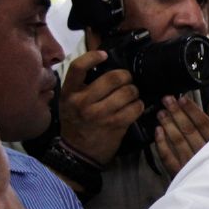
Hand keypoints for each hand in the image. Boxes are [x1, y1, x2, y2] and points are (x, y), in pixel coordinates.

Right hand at [59, 50, 142, 165]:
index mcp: (69, 93)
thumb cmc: (76, 123)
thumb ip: (81, 84)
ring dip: (134, 91)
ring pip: (127, 92)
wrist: (79, 152)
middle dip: (125, 77)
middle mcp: (83, 102)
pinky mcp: (115, 125)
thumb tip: (102, 60)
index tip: (104, 55)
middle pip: (112, 78)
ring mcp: (100, 114)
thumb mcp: (70, 101)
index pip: (78, 67)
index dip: (93, 57)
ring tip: (132, 94)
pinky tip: (135, 106)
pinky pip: (135, 108)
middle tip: (127, 80)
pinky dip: (139, 105)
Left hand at [154, 95, 208, 176]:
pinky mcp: (180, 172)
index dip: (192, 110)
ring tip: (161, 112)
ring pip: (177, 141)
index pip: (203, 123)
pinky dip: (161, 144)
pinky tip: (158, 131)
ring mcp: (191, 163)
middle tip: (167, 100)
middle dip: (176, 113)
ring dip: (168, 125)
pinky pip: (167, 157)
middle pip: (188, 130)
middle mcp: (204, 153)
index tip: (182, 99)